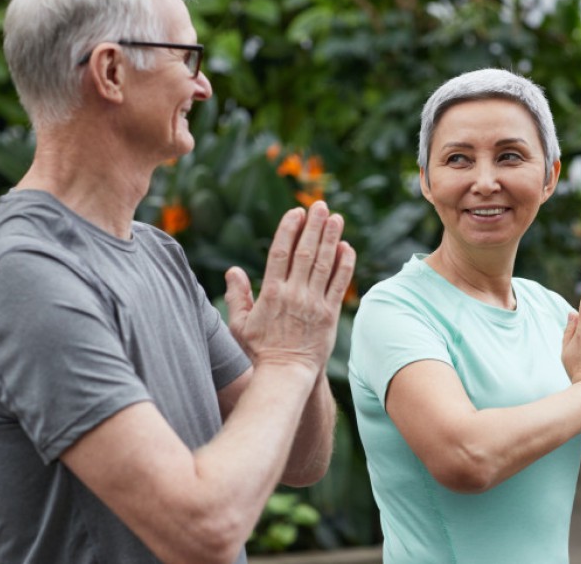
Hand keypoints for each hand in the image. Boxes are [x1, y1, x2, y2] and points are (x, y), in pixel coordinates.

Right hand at [223, 201, 355, 372]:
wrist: (285, 375)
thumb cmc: (259, 351)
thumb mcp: (239, 324)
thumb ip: (237, 296)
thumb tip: (233, 270)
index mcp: (271, 293)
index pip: (280, 252)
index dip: (289, 229)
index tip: (296, 212)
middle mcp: (294, 294)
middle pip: (305, 252)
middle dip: (314, 226)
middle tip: (321, 205)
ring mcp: (314, 303)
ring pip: (324, 264)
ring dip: (331, 239)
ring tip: (337, 218)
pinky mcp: (330, 314)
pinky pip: (339, 285)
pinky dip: (344, 265)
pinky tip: (347, 247)